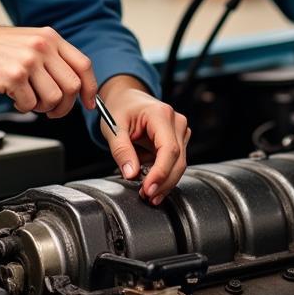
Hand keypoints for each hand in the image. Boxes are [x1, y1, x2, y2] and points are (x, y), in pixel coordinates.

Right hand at [0, 20, 97, 118]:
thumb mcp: (30, 41)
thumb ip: (52, 58)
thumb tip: (72, 86)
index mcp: (51, 38)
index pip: (83, 65)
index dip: (90, 88)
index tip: (89, 102)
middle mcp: (43, 47)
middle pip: (72, 86)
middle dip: (65, 106)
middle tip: (53, 111)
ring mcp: (29, 61)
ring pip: (53, 98)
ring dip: (43, 107)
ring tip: (29, 100)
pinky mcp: (13, 77)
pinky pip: (30, 104)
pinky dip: (23, 107)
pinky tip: (14, 98)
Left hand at [99, 75, 189, 203]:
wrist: (127, 98)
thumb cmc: (120, 108)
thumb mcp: (112, 127)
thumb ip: (121, 150)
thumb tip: (131, 174)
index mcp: (160, 114)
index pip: (168, 149)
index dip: (160, 173)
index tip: (148, 189)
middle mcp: (176, 121)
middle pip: (178, 160)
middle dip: (163, 182)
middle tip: (147, 196)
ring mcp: (180, 130)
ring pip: (179, 164)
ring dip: (164, 181)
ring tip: (147, 192)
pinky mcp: (179, 139)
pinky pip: (175, 162)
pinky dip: (164, 174)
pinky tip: (151, 182)